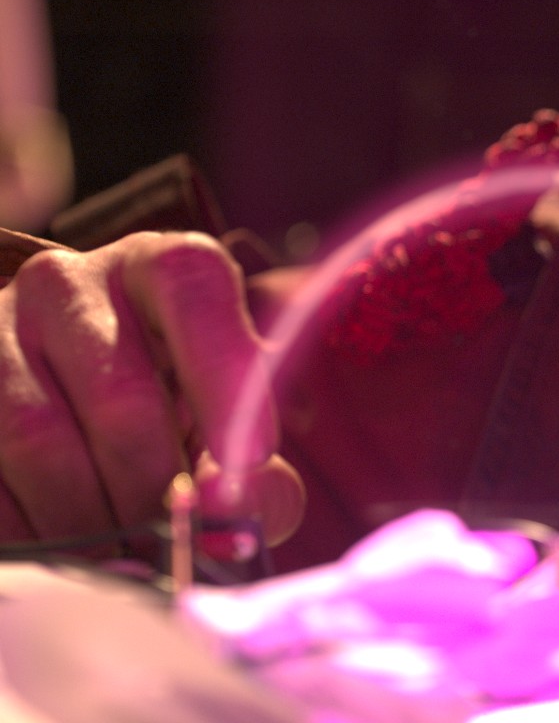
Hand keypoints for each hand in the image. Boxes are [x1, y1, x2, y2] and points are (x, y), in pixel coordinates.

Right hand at [0, 231, 301, 549]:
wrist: (77, 412)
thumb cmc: (182, 418)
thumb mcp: (233, 433)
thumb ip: (262, 478)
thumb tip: (229, 511)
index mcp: (157, 267)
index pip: (192, 284)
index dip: (227, 371)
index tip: (254, 456)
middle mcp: (67, 283)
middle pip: (120, 397)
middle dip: (155, 491)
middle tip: (176, 545)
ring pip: (40, 440)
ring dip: (88, 521)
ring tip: (123, 555)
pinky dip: (30, 530)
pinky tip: (65, 549)